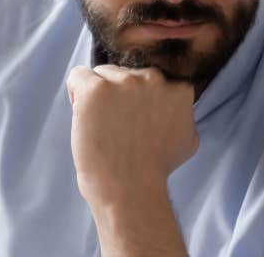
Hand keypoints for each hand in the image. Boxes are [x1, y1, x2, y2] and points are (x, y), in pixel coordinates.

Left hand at [66, 65, 197, 207]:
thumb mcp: (186, 137)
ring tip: (103, 127)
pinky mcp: (95, 89)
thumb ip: (181, 112)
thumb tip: (172, 99)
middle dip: (118, 95)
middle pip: (124, 73)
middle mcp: (154, 78)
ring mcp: (124, 82)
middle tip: (117, 128)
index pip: (149, 77)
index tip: (135, 121)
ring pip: (101, 74)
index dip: (138, 100)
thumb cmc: (155, 169)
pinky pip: (78, 76)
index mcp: (178, 87)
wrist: (131, 190)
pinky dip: (76, 93)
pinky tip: (84, 116)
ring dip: (98, 96)